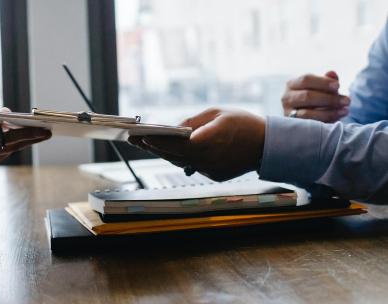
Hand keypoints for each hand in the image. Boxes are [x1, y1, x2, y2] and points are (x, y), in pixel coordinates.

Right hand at [0, 108, 51, 167]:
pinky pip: (9, 151)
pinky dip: (19, 143)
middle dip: (30, 134)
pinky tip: (30, 138)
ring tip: (44, 134)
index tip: (15, 113)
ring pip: (13, 147)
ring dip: (30, 140)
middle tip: (47, 130)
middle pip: (9, 139)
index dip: (3, 118)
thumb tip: (10, 116)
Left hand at [129, 108, 264, 181]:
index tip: (139, 136)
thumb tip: (173, 128)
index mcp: (208, 142)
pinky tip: (166, 151)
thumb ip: (193, 121)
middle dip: (152, 147)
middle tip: (134, 140)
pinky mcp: (214, 175)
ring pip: (180, 162)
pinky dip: (180, 158)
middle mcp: (207, 160)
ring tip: (145, 144)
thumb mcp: (216, 113)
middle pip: (173, 155)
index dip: (155, 141)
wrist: (267, 144)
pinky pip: (192, 166)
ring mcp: (210, 170)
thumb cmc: (243, 123)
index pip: (175, 144)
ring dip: (162, 154)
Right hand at [282, 71, 349, 121]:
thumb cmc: (317, 98)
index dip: (323, 82)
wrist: (310, 116)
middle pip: (307, 96)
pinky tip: (338, 118)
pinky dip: (325, 121)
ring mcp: (288, 113)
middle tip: (347, 100)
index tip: (338, 86)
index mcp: (292, 84)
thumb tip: (331, 73)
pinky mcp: (294, 126)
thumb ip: (327, 80)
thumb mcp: (322, 87)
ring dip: (329, 112)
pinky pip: (309, 124)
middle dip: (329, 98)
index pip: (306, 80)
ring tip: (345, 110)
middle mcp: (286, 98)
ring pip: (307, 113)